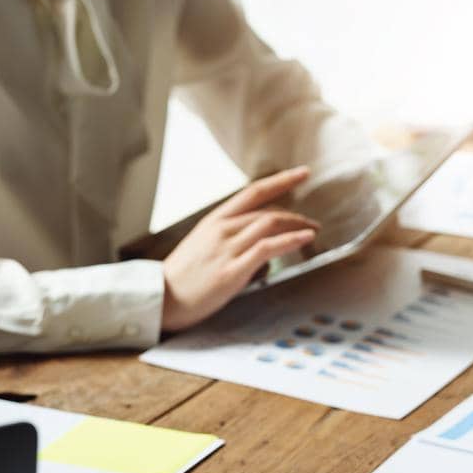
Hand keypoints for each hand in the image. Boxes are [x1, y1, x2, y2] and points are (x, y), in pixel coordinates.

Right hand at [160, 167, 319, 331]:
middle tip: (313, 222)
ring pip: (270, 224)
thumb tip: (259, 255)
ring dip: (298, 225)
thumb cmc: (181, 278)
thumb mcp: (203, 248)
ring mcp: (227, 248)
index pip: (253, 192)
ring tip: (313, 232)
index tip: (302, 173)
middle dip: (295, 215)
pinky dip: (291, 240)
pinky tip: (305, 238)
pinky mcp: (232, 270)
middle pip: (268, 210)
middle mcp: (222, 229)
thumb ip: (230, 243)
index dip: (281, 180)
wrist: (159, 299)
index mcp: (214, 220)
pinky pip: (267, 248)